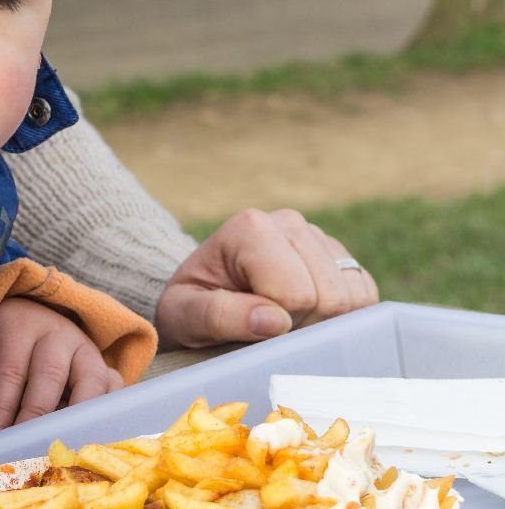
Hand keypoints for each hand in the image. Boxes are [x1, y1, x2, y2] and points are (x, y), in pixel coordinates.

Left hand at [0, 297, 122, 432]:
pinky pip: (114, 385)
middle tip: (25, 444)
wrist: (30, 314)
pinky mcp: (103, 364)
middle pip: (49, 375)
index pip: (10, 369)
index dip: (3, 404)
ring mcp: (84, 349)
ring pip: (89, 380)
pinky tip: (95, 432)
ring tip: (64, 442)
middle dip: (36, 413)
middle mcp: (56, 334)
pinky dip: (107, 409)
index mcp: (18, 326)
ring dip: (78, 413)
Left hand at [154, 208, 378, 349]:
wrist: (201, 296)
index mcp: (251, 228)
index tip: (247, 324)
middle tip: (265, 327)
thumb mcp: (183, 316)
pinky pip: (366, 296)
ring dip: (323, 323)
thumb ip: (219, 315)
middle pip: (330, 297)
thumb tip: (275, 321)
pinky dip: (343, 317)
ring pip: (354, 299)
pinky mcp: (340, 256)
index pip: (295, 293)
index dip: (277, 325)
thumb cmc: (189, 308)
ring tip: (283, 319)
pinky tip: (308, 315)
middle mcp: (290, 223)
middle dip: (302, 326)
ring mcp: (319, 237)